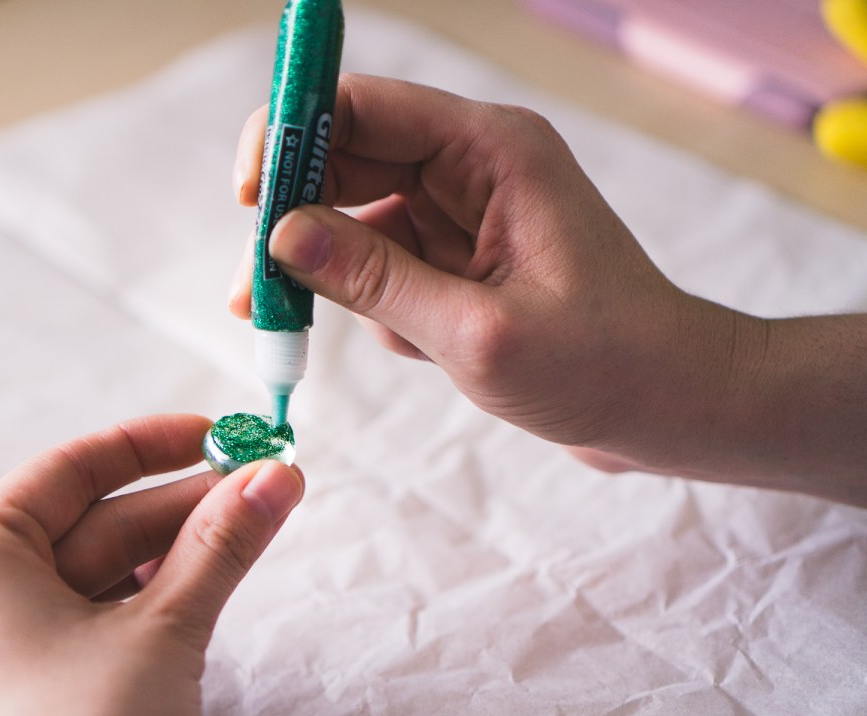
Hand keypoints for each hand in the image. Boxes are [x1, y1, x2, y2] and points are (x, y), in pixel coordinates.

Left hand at [0, 415, 303, 715]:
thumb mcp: (165, 632)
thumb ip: (220, 545)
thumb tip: (275, 477)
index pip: (68, 469)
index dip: (151, 445)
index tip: (219, 434)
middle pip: (86, 525)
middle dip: (179, 507)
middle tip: (261, 488)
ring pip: (88, 580)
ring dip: (169, 558)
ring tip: (243, 538)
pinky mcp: (12, 706)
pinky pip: (78, 630)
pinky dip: (139, 609)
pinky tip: (196, 597)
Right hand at [231, 75, 866, 505]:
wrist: (669, 407)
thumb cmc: (603, 366)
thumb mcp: (477, 331)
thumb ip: (374, 280)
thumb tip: (280, 237)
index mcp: (491, 151)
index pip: (365, 107)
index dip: (293, 135)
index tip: (247, 195)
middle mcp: (473, 168)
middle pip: (347, 162)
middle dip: (293, 221)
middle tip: (253, 289)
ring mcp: (464, 214)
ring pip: (355, 220)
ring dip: (328, 275)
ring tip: (333, 333)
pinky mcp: (459, 260)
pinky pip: (382, 265)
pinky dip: (375, 307)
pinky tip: (419, 348)